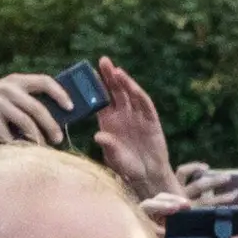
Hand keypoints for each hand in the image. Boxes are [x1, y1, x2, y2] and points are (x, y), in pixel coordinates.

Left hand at [91, 58, 173, 197]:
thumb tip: (98, 135)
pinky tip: (131, 85)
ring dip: (123, 81)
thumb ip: (108, 147)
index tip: (86, 75)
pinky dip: (138, 94)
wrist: (148, 176)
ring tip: (115, 70)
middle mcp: (122, 115)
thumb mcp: (114, 158)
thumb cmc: (127, 167)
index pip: (100, 101)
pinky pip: (144, 104)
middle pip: (115, 92)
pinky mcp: (151, 120)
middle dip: (109, 76)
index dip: (95, 88)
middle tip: (102, 61)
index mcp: (109, 122)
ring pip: (129, 94)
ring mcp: (137, 116)